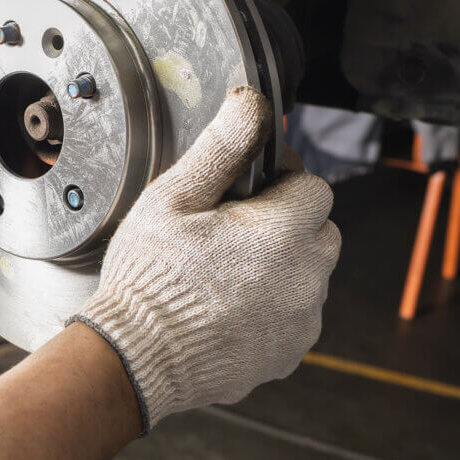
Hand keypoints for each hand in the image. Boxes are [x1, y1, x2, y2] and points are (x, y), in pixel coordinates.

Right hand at [71, 86, 340, 430]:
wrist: (138, 356)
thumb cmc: (151, 276)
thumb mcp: (174, 198)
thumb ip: (222, 149)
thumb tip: (253, 104)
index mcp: (283, 231)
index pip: (315, 188)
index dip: (281, 183)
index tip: (245, 193)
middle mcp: (306, 277)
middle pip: (321, 232)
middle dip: (288, 225)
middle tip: (233, 232)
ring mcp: (301, 321)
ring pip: (310, 277)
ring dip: (283, 268)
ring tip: (225, 274)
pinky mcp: (288, 356)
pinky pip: (295, 319)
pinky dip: (273, 310)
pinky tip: (228, 310)